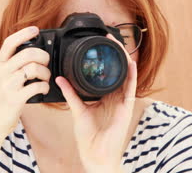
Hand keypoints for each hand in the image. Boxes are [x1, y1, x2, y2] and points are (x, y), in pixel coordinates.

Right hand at [0, 26, 50, 135]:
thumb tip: (33, 52)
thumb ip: (12, 65)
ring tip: (45, 78)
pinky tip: (43, 89)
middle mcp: (2, 72)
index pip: (9, 43)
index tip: (35, 30)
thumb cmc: (2, 97)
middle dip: (43, 56)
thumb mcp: (1, 77)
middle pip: (28, 53)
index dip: (23, 34)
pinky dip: (45, 87)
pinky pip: (36, 86)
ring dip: (45, 73)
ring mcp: (8, 85)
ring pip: (33, 68)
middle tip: (46, 63)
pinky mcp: (15, 98)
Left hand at [55, 33, 136, 171]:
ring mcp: (121, 102)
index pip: (106, 72)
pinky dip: (131, 76)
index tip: (98, 43)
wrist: (95, 154)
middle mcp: (114, 97)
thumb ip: (70, 94)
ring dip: (123, 58)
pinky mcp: (126, 108)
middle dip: (114, 52)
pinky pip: (130, 89)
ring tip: (118, 42)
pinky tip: (130, 63)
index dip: (104, 58)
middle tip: (108, 36)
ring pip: (125, 75)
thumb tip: (60, 78)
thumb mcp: (77, 110)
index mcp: (104, 97)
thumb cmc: (88, 136)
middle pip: (117, 69)